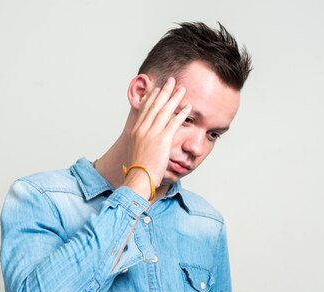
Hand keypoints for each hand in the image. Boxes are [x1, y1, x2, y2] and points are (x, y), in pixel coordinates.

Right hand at [124, 77, 190, 197]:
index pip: (145, 110)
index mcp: (135, 131)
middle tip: (171, 81)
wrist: (138, 178)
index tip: (157, 89)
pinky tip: (188, 107)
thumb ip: (140, 143)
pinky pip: (174, 122)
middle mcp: (142, 129)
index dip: (152, 98)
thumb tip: (144, 143)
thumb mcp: (135, 152)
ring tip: (182, 89)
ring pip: (165, 110)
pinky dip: (181, 113)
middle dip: (164, 92)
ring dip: (174, 98)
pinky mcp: (162, 140)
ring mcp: (152, 133)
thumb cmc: (138, 170)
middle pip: (155, 105)